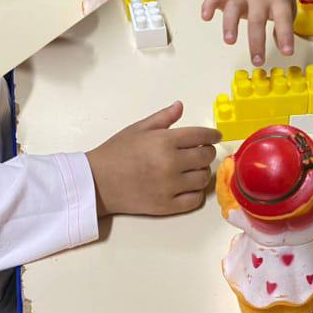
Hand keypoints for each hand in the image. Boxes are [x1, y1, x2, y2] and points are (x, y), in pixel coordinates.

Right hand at [86, 101, 218, 216]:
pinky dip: (196, 193)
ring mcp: (170, 187)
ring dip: (202, 172)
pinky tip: (188, 186)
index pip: (201, 136)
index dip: (212, 135)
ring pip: (202, 178)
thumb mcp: (138, 128)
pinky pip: (194, 200)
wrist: (96, 182)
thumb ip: (163, 117)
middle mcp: (171, 164)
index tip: (215, 136)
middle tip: (200, 152)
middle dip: (206, 152)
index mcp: (165, 141)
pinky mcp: (166, 207)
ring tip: (193, 169)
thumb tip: (181, 106)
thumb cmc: (116, 152)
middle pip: (205, 157)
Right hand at [200, 0, 297, 65]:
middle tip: (257, 60)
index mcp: (278, 0)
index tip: (287, 52)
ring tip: (229, 40)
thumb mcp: (288, 5)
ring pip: (234, 7)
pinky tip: (206, 16)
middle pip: (257, 18)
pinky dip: (209, 5)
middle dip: (256, 41)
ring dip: (230, 24)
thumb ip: (284, 26)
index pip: (284, 18)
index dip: (285, 35)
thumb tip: (280, 46)